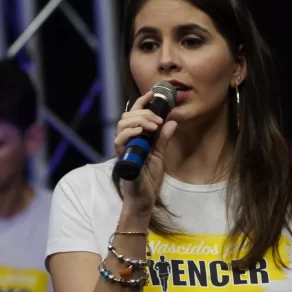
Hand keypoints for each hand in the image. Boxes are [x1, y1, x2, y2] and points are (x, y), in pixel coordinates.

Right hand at [114, 89, 177, 214]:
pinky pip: (119, 141)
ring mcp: (123, 148)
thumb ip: (163, 138)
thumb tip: (172, 121)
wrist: (145, 198)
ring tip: (154, 125)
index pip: (134, 114)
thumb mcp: (159, 154)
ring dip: (139, 120)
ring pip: (122, 125)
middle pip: (127, 116)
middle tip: (159, 118)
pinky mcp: (121, 158)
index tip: (153, 93)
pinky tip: (141, 132)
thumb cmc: (149, 178)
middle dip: (144, 112)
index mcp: (135, 137)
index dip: (142, 102)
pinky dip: (129, 133)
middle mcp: (126, 140)